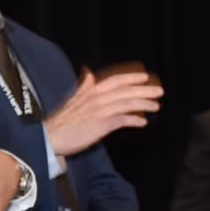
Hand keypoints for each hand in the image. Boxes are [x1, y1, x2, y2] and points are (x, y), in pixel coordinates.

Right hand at [45, 70, 163, 155]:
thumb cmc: (62, 122)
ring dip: (143, 104)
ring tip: (155, 106)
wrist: (50, 137)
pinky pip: (122, 120)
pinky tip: (142, 122)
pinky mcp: (101, 124)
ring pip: (127, 103)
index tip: (145, 77)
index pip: (115, 80)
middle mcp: (96, 98)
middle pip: (125, 90)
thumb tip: (88, 73)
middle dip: (144, 90)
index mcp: (90, 91)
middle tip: (159, 91)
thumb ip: (84, 87)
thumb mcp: (73, 99)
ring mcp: (99, 111)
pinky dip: (134, 120)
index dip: (131, 78)